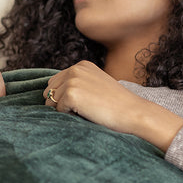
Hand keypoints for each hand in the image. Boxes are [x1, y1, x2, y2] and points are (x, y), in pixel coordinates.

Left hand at [43, 61, 182, 151]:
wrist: (133, 112)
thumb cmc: (116, 104)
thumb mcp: (96, 84)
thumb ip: (78, 83)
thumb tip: (50, 94)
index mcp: (81, 65)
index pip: (56, 81)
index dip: (63, 96)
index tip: (82, 103)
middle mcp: (75, 69)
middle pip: (50, 90)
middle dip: (59, 102)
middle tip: (82, 109)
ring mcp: (72, 81)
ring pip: (51, 100)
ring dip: (63, 110)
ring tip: (85, 110)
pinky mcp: (71, 94)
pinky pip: (58, 110)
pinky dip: (68, 116)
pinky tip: (86, 114)